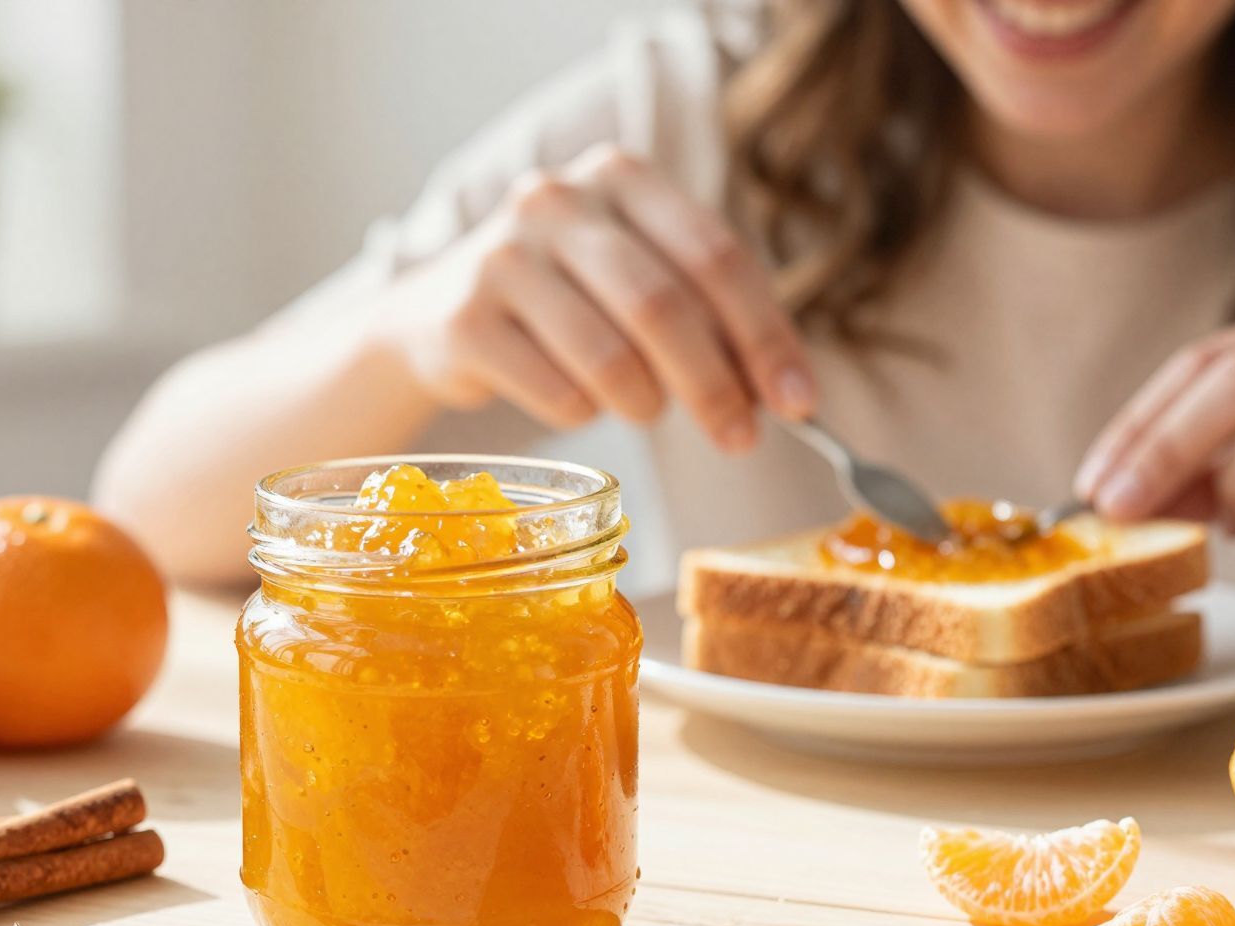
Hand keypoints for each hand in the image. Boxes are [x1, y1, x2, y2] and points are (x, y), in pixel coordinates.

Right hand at [385, 143, 813, 452]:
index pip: (717, 257)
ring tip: (644, 410)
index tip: (798, 403)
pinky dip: (585, 414)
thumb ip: (712, 317)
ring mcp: (502, 256)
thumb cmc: (569, 303)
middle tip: (741, 438)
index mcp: (621, 177)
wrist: (436, 319)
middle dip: (715, 386)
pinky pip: (559, 393)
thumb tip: (789, 396)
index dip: (766, 337)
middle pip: (664, 307)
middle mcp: (558, 200)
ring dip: (646, 403)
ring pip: (611, 358)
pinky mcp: (463, 319)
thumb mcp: (640, 282)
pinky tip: (575, 399)